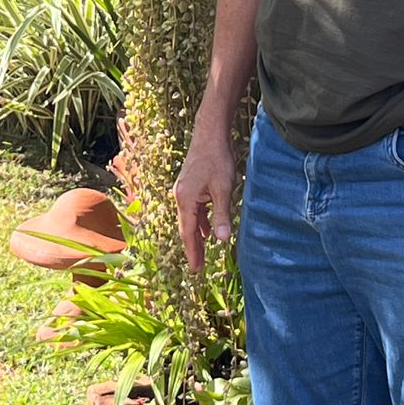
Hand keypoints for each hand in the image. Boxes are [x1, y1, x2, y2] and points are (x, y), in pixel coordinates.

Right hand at [173, 124, 236, 271]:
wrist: (210, 134)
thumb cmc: (217, 160)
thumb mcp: (223, 189)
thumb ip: (221, 215)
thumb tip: (222, 241)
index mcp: (185, 199)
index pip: (188, 232)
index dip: (192, 252)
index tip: (196, 269)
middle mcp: (180, 196)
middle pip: (186, 227)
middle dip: (193, 247)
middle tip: (198, 267)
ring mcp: (184, 190)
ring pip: (190, 219)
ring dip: (196, 235)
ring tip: (202, 252)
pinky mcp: (190, 185)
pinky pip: (194, 209)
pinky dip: (200, 221)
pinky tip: (207, 229)